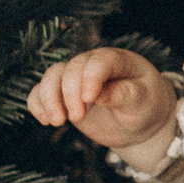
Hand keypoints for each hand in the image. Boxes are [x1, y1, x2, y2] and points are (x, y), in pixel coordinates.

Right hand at [27, 45, 176, 153]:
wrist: (138, 121)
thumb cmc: (146, 106)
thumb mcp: (143, 102)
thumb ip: (124, 95)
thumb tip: (100, 94)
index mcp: (118, 60)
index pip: (100, 62)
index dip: (91, 77)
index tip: (90, 99)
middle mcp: (93, 64)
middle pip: (71, 69)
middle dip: (70, 94)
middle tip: (78, 118)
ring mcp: (76, 78)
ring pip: (52, 76)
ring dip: (49, 98)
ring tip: (57, 121)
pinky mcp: (63, 94)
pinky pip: (41, 92)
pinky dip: (37, 104)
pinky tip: (44, 120)